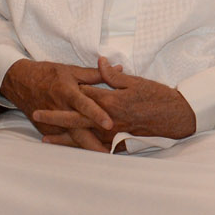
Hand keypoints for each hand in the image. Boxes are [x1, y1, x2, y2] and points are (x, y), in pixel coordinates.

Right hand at [1, 58, 114, 152]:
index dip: (97, 115)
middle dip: (92, 142)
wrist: (20, 82)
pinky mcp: (46, 129)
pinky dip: (76, 146)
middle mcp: (59, 109)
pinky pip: (63, 139)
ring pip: (71, 138)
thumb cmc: (48, 74)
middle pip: (77, 130)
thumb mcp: (72, 70)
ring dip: (86, 147)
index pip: (84, 106)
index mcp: (67, 93)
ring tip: (103, 155)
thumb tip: (119, 67)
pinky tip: (89, 153)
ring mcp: (51, 122)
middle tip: (108, 152)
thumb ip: (96, 74)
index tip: (110, 124)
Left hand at [32, 57, 195, 148]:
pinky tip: (75, 151)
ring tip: (46, 139)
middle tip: (36, 114)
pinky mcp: (122, 144)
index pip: (84, 96)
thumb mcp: (137, 82)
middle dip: (55, 116)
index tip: (50, 89)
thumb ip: (114, 76)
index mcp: (111, 101)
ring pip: (84, 136)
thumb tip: (99, 63)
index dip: (68, 92)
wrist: (178, 116)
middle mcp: (109, 120)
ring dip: (64, 138)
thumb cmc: (160, 97)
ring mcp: (114, 134)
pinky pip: (99, 148)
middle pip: (76, 118)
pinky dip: (85, 149)